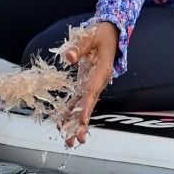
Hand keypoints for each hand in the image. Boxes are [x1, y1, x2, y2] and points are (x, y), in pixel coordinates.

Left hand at [59, 22, 118, 147]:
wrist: (110, 33)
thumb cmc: (100, 34)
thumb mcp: (89, 36)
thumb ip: (78, 47)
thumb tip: (68, 57)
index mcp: (101, 71)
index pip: (92, 91)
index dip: (86, 106)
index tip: (81, 120)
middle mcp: (98, 81)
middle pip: (89, 104)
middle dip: (82, 123)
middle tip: (76, 140)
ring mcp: (92, 84)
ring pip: (84, 106)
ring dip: (76, 122)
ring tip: (69, 140)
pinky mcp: (86, 83)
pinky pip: (78, 100)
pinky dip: (71, 112)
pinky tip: (63, 124)